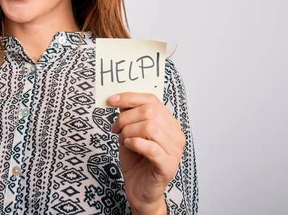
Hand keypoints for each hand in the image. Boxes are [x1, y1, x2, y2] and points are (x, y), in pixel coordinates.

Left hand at [109, 93, 184, 213]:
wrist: (139, 190)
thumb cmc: (136, 161)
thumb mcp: (130, 133)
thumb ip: (129, 116)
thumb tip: (120, 99)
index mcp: (169, 123)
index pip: (152, 100)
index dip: (130, 97)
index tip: (111, 100)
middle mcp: (176, 134)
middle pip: (150, 112)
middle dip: (126, 118)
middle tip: (115, 128)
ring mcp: (174, 150)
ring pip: (150, 127)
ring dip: (129, 131)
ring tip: (122, 139)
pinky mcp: (168, 166)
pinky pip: (152, 148)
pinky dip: (136, 143)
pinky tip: (128, 145)